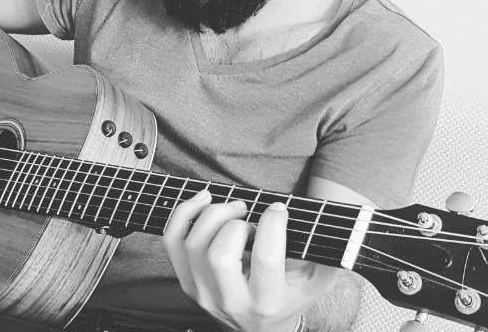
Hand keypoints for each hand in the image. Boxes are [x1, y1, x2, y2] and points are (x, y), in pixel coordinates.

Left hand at [163, 189, 337, 331]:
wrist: (259, 326)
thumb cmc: (288, 294)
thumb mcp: (317, 280)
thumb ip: (331, 256)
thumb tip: (350, 230)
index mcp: (267, 302)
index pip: (265, 258)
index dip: (272, 224)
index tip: (278, 210)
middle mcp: (230, 302)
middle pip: (220, 253)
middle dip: (235, 222)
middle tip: (249, 214)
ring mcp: (202, 293)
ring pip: (194, 244)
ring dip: (212, 214)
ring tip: (233, 209)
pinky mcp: (185, 280)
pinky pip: (172, 241)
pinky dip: (183, 213)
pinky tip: (203, 201)